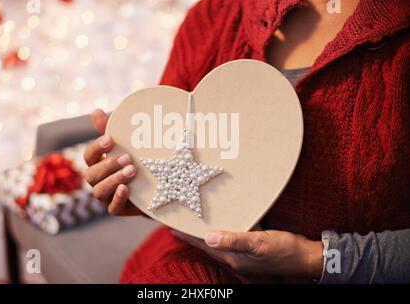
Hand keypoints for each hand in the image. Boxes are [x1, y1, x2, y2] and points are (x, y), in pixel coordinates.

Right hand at [83, 109, 141, 215]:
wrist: (154, 185)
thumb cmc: (135, 159)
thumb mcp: (126, 143)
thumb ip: (111, 128)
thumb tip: (96, 111)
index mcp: (97, 163)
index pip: (88, 156)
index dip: (97, 148)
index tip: (111, 139)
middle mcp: (98, 180)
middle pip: (91, 174)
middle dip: (108, 165)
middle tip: (127, 158)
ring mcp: (106, 196)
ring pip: (99, 191)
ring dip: (114, 180)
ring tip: (132, 170)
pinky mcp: (118, 209)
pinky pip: (112, 208)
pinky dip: (117, 199)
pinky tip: (126, 189)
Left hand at [172, 229, 323, 278]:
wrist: (306, 257)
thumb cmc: (284, 250)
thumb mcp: (259, 243)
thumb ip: (234, 240)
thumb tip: (208, 237)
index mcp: (232, 256)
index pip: (203, 245)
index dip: (187, 236)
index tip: (172, 226)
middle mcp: (234, 256)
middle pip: (207, 244)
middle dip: (193, 234)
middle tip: (180, 220)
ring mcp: (243, 254)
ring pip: (218, 241)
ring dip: (206, 231)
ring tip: (195, 220)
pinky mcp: (251, 247)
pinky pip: (231, 237)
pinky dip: (222, 229)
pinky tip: (222, 221)